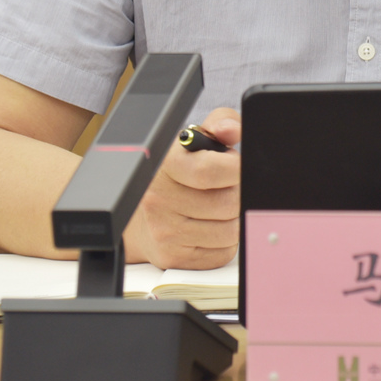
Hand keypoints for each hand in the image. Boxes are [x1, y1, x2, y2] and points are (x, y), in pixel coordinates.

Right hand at [126, 106, 240, 269]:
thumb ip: (221, 123)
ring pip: (230, 231)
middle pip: (227, 203)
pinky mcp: (175, 257)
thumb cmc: (177, 174)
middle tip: (227, 187)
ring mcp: (165, 231)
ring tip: (218, 206)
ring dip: (233, 219)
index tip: (236, 167)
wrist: (142, 216)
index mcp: (166, 165)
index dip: (234, 170)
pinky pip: (222, 253)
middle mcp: (159, 199)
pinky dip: (225, 241)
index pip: (209, 172)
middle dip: (237, 194)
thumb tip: (232, 130)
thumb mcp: (196, 140)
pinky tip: (210, 227)